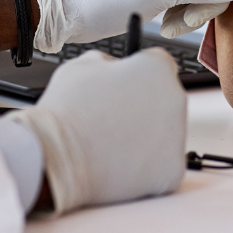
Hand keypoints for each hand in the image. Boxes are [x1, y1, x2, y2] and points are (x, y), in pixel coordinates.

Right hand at [4, 49, 186, 214]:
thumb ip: (109, 63)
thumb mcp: (81, 65)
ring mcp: (177, 137)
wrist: (55, 158)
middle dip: (145, 110)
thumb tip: (115, 68)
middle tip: (114, 121)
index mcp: (156, 68)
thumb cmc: (65, 112)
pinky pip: (163, 166)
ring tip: (112, 144)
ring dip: (146, 139)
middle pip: (166, 102)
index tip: (128, 90)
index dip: (140, 78)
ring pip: (166, 136)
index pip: (160, 66)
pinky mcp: (172, 170)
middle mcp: (175, 99)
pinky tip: (120, 164)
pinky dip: (146, 168)